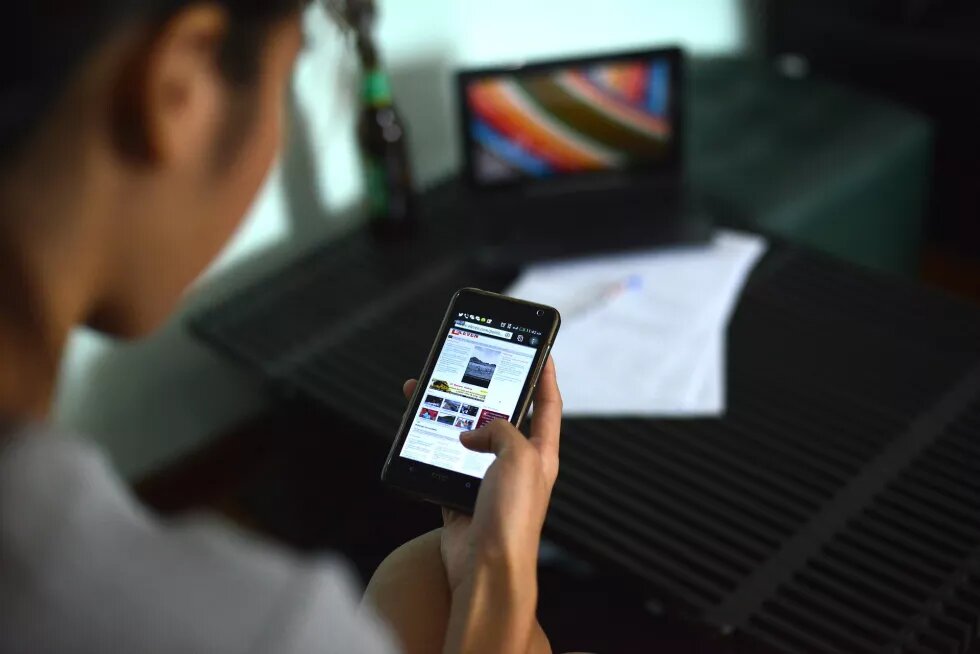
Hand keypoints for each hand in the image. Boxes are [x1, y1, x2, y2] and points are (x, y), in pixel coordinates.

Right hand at [396, 366, 560, 653]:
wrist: (486, 568)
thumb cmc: (513, 517)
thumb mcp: (519, 456)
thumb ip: (500, 429)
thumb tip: (471, 434)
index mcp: (541, 453)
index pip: (547, 404)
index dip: (546, 375)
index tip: (542, 351)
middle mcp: (517, 465)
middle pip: (501, 416)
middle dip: (484, 390)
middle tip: (469, 366)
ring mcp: (488, 481)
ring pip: (467, 437)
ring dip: (449, 415)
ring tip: (428, 393)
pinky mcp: (461, 496)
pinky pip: (445, 462)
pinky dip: (431, 447)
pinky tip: (419, 433)